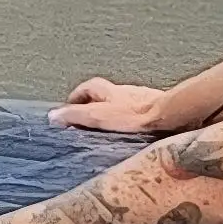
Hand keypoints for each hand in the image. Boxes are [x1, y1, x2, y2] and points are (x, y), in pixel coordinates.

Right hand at [49, 77, 171, 133]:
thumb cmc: (135, 116)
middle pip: (103, 95)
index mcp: (108, 90)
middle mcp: (123, 91)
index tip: (69, 111)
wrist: (169, 116)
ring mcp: (140, 99)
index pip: (86, 88)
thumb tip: (53, 116)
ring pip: (120, 105)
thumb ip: (76, 116)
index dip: (75, 98)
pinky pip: (136, 114)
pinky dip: (128, 122)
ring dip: (111, 115)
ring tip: (106, 132)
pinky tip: (130, 135)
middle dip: (92, 106)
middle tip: (85, 123)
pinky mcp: (154, 110)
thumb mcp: (98, 117)